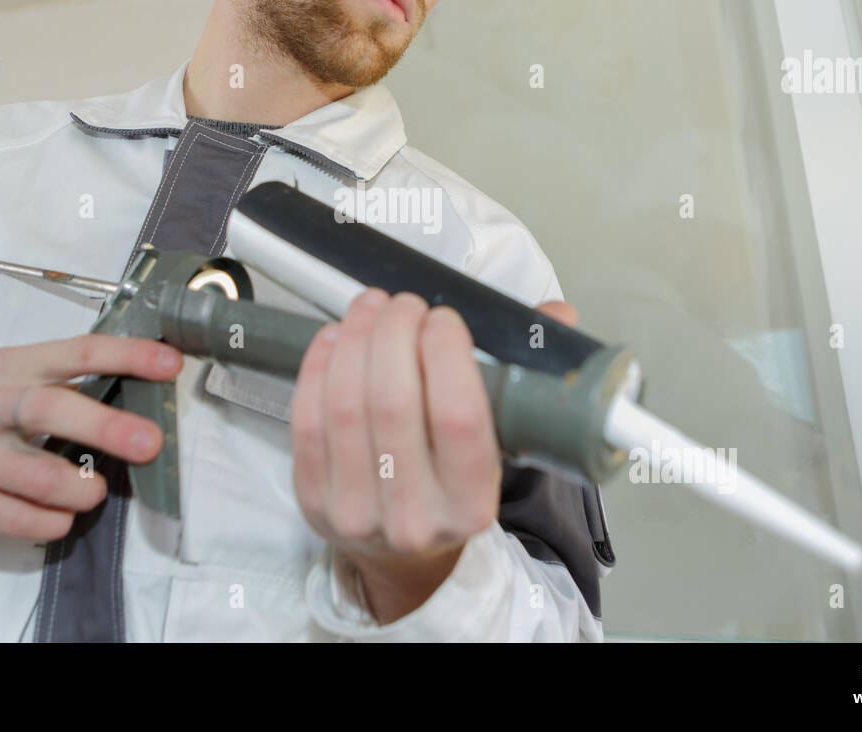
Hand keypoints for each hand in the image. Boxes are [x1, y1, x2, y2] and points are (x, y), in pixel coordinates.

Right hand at [0, 334, 181, 540]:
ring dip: (80, 488)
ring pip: (35, 474)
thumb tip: (137, 388)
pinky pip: (14, 519)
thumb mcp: (6, 376)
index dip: (126, 356)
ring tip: (95, 490)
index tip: (169, 364)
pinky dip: (50, 522)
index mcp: (11, 367)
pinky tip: (61, 517)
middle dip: (105, 426)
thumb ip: (61, 379)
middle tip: (149, 443)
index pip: (75, 352)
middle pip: (49, 409)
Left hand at [290, 287, 577, 622]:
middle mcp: (413, 515)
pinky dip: (317, 365)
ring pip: (345, 404)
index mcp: (471, 504)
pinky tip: (335, 338)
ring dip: (355, 339)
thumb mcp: (503, 445)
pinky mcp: (311, 497)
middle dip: (395, 332)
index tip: (444, 319)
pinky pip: (306, 418)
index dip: (446, 352)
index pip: (459, 416)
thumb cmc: (455, 486)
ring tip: (371, 309)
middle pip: (392, 402)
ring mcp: (355, 510)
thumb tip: (556, 313)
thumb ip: (529, 376)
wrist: (408, 556)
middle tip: (404, 305)